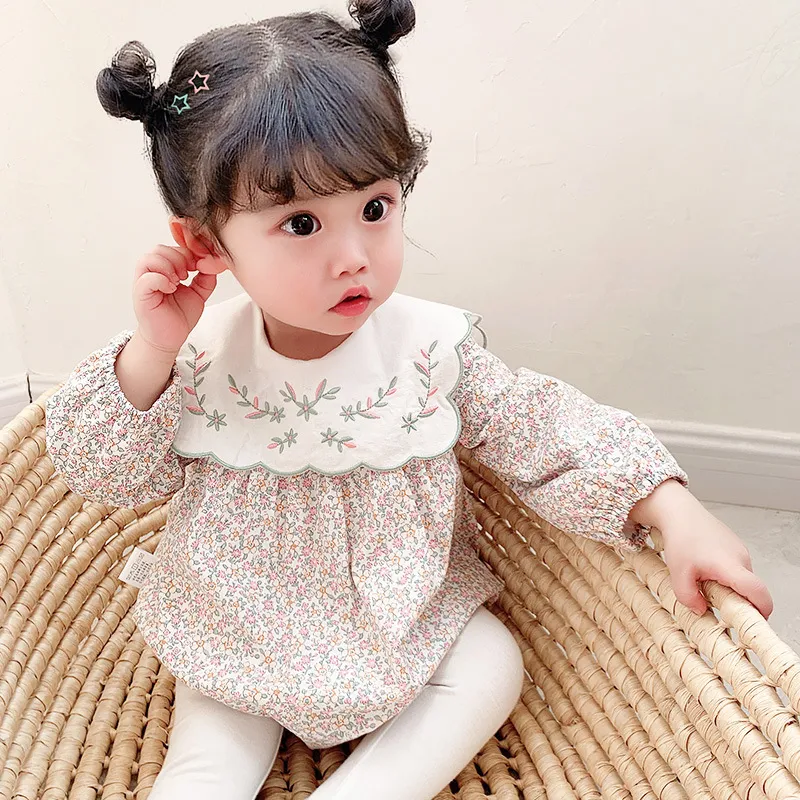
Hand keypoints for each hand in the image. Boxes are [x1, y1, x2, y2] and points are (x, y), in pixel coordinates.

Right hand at [133, 226, 226, 354]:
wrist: (171, 338)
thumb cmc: (180, 315)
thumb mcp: (198, 292)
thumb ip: (205, 277)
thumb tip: (212, 262)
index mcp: (164, 269)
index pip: (172, 247)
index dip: (188, 252)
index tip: (197, 266)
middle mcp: (151, 272)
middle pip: (160, 248)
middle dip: (179, 258)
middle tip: (187, 275)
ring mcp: (143, 282)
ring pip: (150, 258)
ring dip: (169, 267)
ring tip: (178, 282)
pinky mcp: (141, 295)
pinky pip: (147, 278)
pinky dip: (162, 280)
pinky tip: (171, 289)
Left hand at [631, 481, 773, 618]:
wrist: (679, 512)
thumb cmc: (680, 538)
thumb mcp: (677, 573)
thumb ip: (688, 597)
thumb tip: (701, 611)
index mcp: (729, 565)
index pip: (758, 592)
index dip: (762, 610)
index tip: (755, 622)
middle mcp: (741, 557)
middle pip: (751, 589)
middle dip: (737, 601)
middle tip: (714, 600)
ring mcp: (741, 551)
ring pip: (742, 579)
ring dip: (729, 587)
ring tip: (705, 580)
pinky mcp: (736, 547)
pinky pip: (737, 569)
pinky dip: (727, 576)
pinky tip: (706, 569)